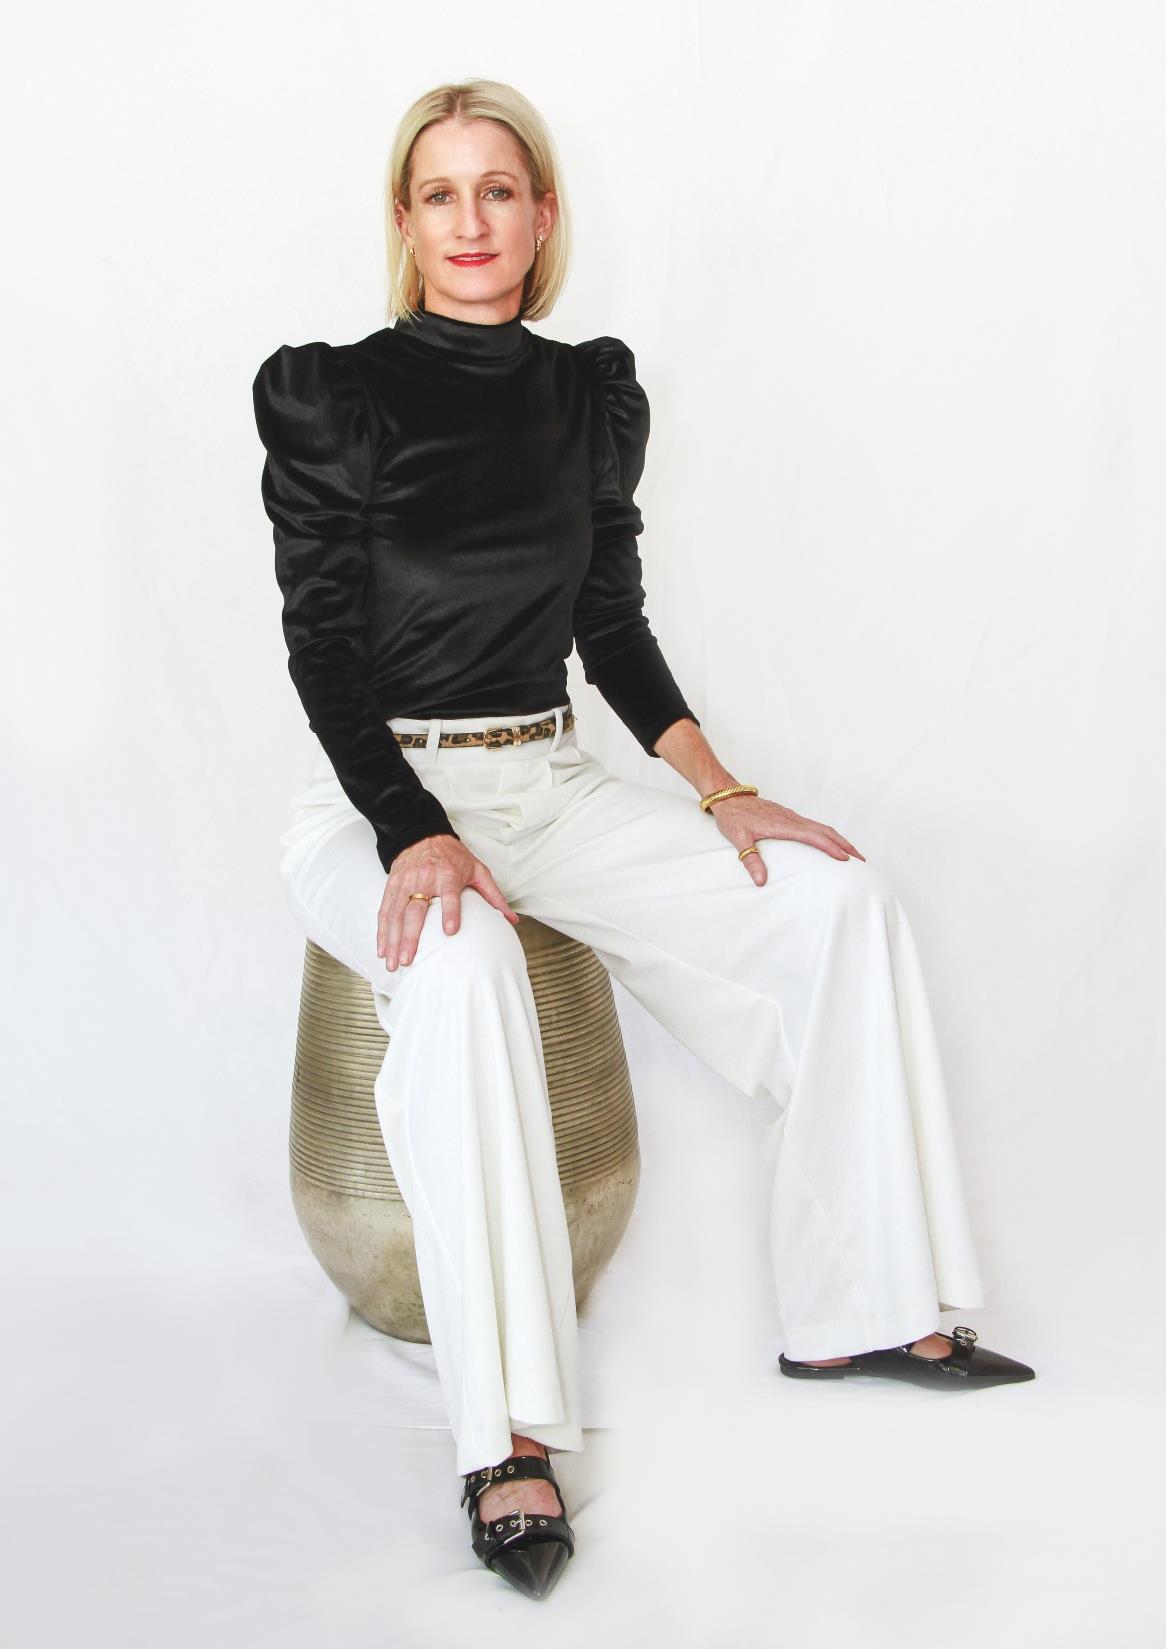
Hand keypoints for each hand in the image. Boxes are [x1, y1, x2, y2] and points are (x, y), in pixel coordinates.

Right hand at [377, 835, 519, 970]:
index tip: (450, 932)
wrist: (422, 834)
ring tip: (394, 963)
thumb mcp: (477, 870)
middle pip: (415, 910)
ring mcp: (405, 884)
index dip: (450, 912)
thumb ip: (493, 895)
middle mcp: (424, 880)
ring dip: (393, 941)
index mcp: (448, 875)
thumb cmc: (453, 856)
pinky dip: (382, 932)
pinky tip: (383, 950)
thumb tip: (512, 919)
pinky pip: (385, 911)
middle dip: (410, 937)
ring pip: (396, 915)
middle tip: (409, 960)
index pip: (449, 895)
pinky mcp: (392, 887)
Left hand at [706, 795, 864, 884]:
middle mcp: (792, 819)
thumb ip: (750, 860)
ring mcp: (792, 816)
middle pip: (825, 831)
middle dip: (844, 844)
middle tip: (861, 859)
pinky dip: (827, 834)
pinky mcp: (789, 817)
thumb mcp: (738, 839)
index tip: (845, 858)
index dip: (830, 847)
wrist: (727, 795)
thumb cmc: (732, 816)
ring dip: (839, 839)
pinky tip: (830, 843)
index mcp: (783, 825)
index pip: (813, 836)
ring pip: (822, 827)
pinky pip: (814, 825)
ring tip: (852, 853)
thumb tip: (761, 881)